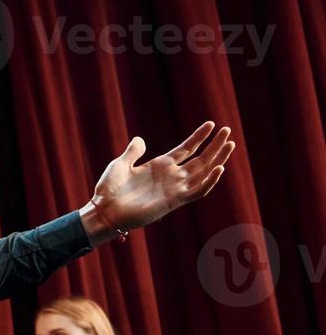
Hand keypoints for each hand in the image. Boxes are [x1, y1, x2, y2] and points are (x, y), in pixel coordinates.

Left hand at [80, 121, 235, 241]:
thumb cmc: (109, 189)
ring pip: (204, 173)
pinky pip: (197, 191)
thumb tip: (141, 139)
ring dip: (218, 159)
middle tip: (228, 131)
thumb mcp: (120, 164)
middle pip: (200, 159)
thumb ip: (133, 152)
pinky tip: (218, 168)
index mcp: (160, 166)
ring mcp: (174, 189)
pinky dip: (209, 181)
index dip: (199, 137)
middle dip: (215, 146)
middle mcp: (171, 176)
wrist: (104, 210)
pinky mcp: (174, 201)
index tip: (211, 124)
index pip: (186, 149)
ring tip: (230, 144)